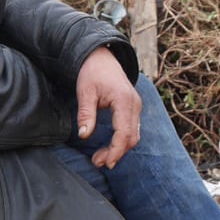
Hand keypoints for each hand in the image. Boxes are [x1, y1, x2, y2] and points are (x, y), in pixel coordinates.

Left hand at [75, 47, 140, 168]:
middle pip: (132, 137)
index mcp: (124, 100)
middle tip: (98, 162)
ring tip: (101, 158)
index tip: (104, 162)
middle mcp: (134, 104)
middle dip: (116, 153)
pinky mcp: (133, 108)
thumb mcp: (85, 92)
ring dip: (120, 149)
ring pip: (134, 135)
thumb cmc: (92, 72)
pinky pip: (132, 129)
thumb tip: (84, 135)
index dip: (115, 150)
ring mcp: (136, 106)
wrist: (101, 57)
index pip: (124, 132)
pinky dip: (123, 141)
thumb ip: (86, 114)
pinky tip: (110, 148)